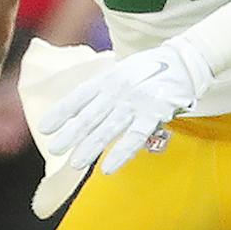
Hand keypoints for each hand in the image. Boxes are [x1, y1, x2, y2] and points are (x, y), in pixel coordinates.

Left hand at [41, 40, 213, 174]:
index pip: (79, 96)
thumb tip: (79, 111)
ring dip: (91, 147)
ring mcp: (136, 102)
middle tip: (54, 150)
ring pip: (108, 129)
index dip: (61, 112)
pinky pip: (135, 137)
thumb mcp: (121, 72)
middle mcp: (118, 90)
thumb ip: (103, 90)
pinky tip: (108, 168)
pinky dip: (121, 153)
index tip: (45, 128)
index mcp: (108, 79)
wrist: (186, 61)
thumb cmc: (150, 70)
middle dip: (71, 134)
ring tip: (75, 164)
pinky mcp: (155, 114)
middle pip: (90, 115)